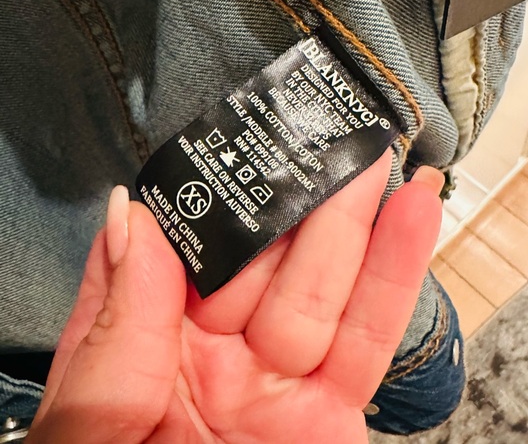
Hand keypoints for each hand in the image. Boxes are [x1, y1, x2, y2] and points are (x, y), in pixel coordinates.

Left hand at [27, 150, 442, 442]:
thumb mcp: (93, 424)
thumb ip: (115, 322)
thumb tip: (130, 218)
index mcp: (145, 346)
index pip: (178, 248)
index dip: (205, 194)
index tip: (230, 143)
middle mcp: (214, 354)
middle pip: (263, 254)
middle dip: (294, 194)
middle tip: (320, 133)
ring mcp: (278, 380)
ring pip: (324, 281)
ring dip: (354, 217)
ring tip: (373, 156)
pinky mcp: (333, 412)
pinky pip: (369, 334)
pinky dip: (396, 273)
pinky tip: (413, 215)